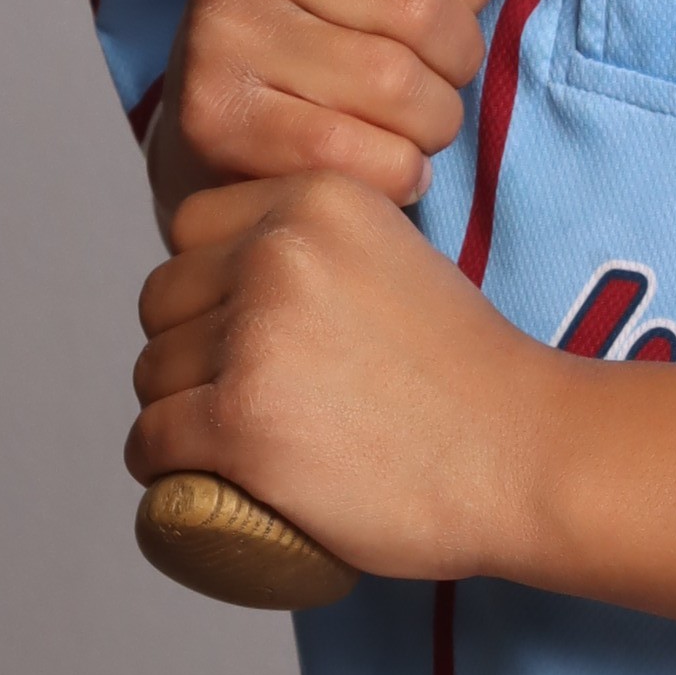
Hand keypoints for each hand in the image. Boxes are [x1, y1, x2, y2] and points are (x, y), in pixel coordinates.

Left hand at [128, 173, 549, 584]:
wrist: (525, 453)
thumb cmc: (467, 374)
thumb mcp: (393, 257)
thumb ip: (317, 248)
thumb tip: (226, 281)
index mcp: (317, 197)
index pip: (192, 227)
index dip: (210, 286)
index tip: (250, 333)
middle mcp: (278, 250)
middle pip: (163, 302)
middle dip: (188, 350)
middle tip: (248, 397)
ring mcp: (256, 335)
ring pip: (151, 373)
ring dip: (177, 412)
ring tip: (239, 441)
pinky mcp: (240, 421)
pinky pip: (150, 440)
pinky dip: (164, 467)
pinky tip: (205, 477)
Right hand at [151, 0, 538, 238]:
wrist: (221, 122)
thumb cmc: (325, 26)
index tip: (448, 11)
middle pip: (419, 7)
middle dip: (455, 62)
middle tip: (435, 83)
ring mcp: (216, 31)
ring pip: (395, 84)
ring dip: (431, 123)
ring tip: (411, 126)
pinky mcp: (211, 116)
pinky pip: (352, 152)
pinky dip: (395, 171)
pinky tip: (384, 164)